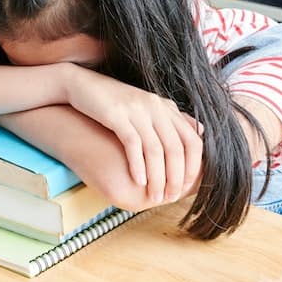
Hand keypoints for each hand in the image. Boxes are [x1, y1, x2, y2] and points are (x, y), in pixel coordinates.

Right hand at [65, 67, 203, 203]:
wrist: (81, 84)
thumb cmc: (113, 101)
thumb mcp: (146, 107)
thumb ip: (172, 119)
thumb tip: (200, 131)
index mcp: (165, 107)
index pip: (192, 140)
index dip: (193, 166)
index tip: (186, 187)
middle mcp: (155, 107)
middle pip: (176, 148)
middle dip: (176, 177)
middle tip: (170, 197)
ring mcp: (136, 109)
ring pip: (156, 150)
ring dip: (157, 178)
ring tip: (154, 197)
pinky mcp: (117, 114)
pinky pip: (133, 144)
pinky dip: (137, 165)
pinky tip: (138, 182)